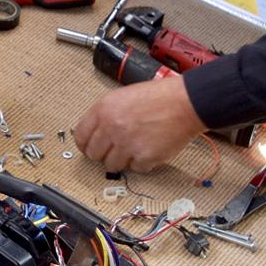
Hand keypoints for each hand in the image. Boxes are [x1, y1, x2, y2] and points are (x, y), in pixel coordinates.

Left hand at [74, 76, 205, 172]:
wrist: (185, 103)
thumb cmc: (159, 97)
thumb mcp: (122, 96)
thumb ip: (106, 114)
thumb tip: (95, 132)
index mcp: (103, 110)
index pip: (80, 136)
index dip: (85, 144)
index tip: (90, 148)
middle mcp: (111, 128)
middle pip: (94, 154)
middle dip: (103, 154)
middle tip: (114, 151)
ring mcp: (127, 144)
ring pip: (112, 165)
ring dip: (122, 160)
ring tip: (134, 148)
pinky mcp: (144, 157)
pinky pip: (135, 169)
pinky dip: (142, 163)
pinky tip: (148, 149)